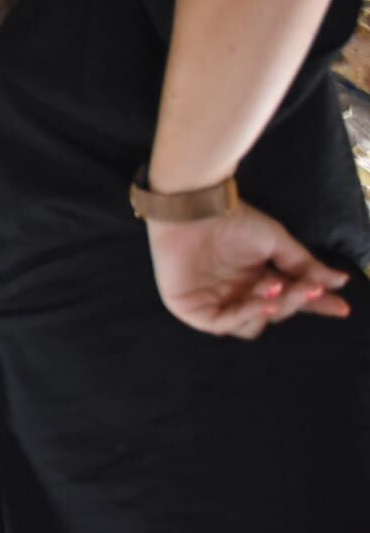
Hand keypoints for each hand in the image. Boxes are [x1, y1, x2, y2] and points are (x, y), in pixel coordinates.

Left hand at [147, 201, 350, 338]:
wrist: (197, 208)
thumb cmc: (232, 219)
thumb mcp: (275, 243)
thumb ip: (303, 265)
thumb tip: (339, 281)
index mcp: (255, 279)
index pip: (287, 298)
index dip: (313, 304)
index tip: (341, 307)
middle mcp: (236, 294)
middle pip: (273, 313)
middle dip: (293, 301)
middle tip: (306, 287)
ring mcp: (213, 303)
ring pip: (251, 324)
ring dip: (270, 308)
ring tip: (277, 285)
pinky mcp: (190, 309)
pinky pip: (222, 324)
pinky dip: (245, 314)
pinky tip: (261, 301)